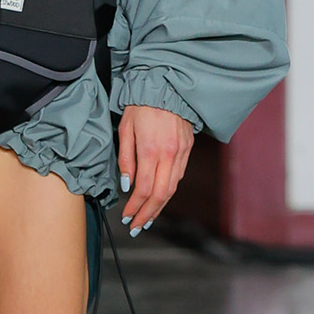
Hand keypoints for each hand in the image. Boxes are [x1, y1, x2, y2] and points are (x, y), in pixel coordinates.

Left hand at [117, 105, 194, 234]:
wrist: (166, 87)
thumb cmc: (141, 106)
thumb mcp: (125, 129)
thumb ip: (125, 159)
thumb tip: (127, 185)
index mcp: (151, 149)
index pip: (144, 188)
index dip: (135, 206)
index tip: (126, 216)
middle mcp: (169, 154)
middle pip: (161, 195)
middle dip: (148, 214)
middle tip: (137, 226)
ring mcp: (181, 153)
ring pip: (172, 189)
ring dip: (159, 207)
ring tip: (147, 218)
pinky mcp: (187, 149)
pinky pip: (178, 176)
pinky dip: (169, 191)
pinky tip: (159, 199)